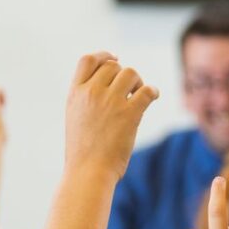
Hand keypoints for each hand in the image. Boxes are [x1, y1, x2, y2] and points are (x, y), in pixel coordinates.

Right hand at [64, 52, 159, 180]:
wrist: (88, 173)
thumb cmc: (82, 153)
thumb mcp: (75, 119)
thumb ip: (86, 100)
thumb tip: (107, 84)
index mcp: (75, 94)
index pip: (88, 60)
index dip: (104, 55)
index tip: (115, 59)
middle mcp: (91, 93)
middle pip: (113, 66)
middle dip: (123, 75)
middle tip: (130, 90)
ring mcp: (110, 102)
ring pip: (131, 73)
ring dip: (138, 82)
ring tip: (138, 96)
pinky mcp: (129, 113)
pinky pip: (147, 90)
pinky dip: (153, 91)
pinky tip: (153, 97)